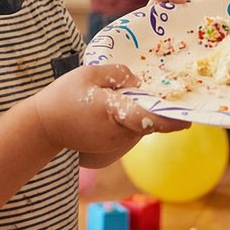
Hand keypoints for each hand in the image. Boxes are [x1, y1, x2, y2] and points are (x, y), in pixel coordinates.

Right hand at [31, 65, 189, 156]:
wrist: (41, 129)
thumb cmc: (62, 98)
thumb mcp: (87, 74)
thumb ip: (116, 73)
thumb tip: (137, 81)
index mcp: (114, 113)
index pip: (149, 119)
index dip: (171, 119)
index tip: (188, 118)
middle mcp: (118, 135)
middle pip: (146, 122)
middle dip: (150, 109)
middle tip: (147, 94)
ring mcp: (114, 149)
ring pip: (136, 131)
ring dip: (134, 118)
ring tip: (113, 104)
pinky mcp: (109, 156)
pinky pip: (125, 138)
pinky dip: (123, 127)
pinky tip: (104, 119)